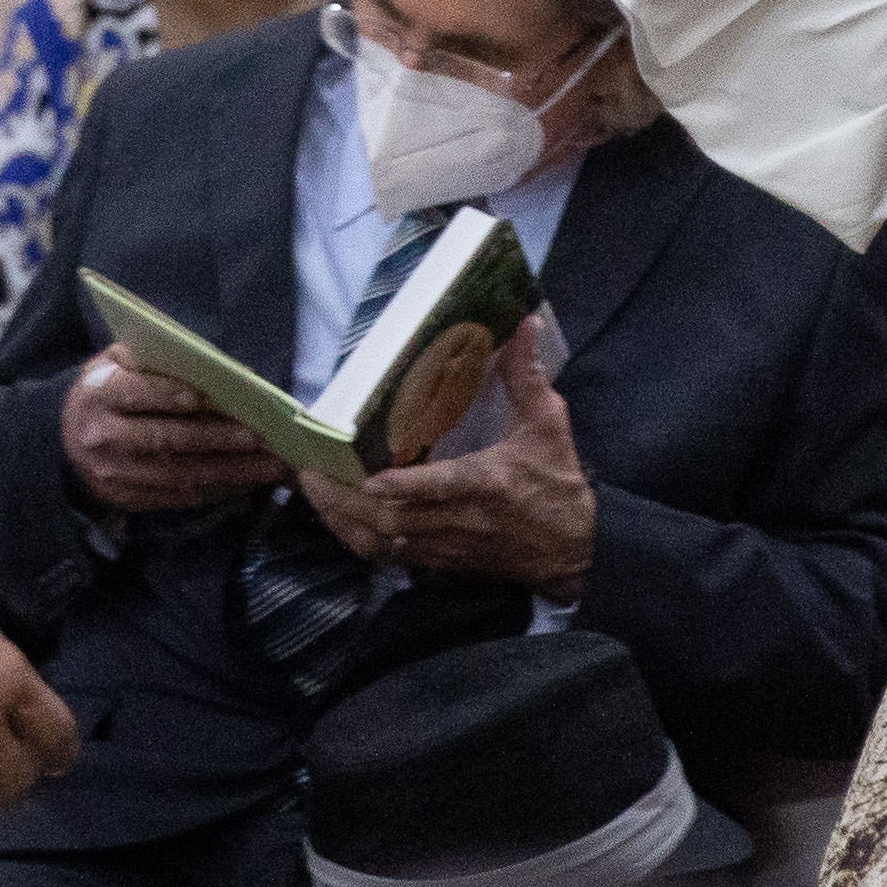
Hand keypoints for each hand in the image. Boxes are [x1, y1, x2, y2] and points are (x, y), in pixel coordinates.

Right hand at [64, 347, 290, 513]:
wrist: (66, 442)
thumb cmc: (104, 391)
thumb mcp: (113, 363)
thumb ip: (151, 359)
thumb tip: (215, 364)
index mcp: (99, 396)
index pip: (137, 394)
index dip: (171, 394)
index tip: (210, 396)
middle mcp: (105, 438)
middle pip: (166, 438)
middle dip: (217, 437)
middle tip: (259, 435)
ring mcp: (117, 475)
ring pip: (179, 473)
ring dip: (229, 470)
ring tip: (268, 464)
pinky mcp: (130, 499)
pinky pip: (179, 497)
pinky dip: (216, 489)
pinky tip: (247, 481)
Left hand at [335, 319, 597, 593]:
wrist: (574, 549)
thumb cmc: (558, 482)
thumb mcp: (549, 425)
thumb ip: (528, 376)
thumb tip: (523, 325)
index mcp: (488, 484)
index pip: (444, 487)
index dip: (406, 487)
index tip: (372, 477)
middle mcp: (462, 519)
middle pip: (395, 520)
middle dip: (348, 502)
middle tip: (311, 475)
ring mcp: (448, 545)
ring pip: (386, 543)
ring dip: (345, 522)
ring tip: (313, 493)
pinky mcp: (442, 562)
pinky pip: (391, 559)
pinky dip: (360, 541)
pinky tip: (337, 519)